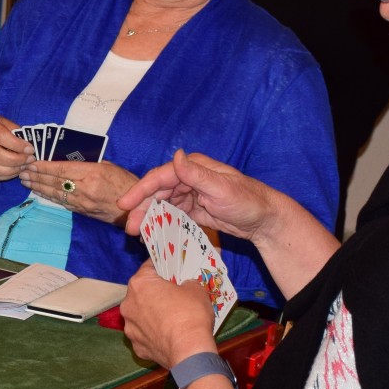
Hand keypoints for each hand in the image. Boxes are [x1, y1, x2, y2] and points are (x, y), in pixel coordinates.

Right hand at [0, 114, 34, 187]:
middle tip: (29, 160)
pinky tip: (14, 172)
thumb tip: (28, 144)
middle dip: (16, 160)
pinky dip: (4, 176)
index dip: (16, 145)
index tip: (30, 149)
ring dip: (11, 170)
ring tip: (23, 167)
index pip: (0, 135)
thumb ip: (14, 131)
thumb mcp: (3, 123)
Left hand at [20, 158, 138, 223]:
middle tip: (22, 170)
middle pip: (55, 181)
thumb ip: (88, 163)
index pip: (61, 169)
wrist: (137, 207)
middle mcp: (85, 188)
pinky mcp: (83, 211)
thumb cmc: (125, 182)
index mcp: (92, 173)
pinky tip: (39, 192)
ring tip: (25, 181)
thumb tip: (68, 160)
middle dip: (36, 176)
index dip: (43, 166)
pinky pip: (62, 202)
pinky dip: (49, 196)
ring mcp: (83, 202)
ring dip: (38, 187)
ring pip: (55, 193)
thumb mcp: (108, 166)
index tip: (31, 162)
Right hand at [116, 150, 277, 245]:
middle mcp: (190, 178)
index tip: (124, 204)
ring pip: (163, 204)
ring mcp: (191, 194)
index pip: (161, 177)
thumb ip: (196, 174)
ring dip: (149, 217)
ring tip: (137, 233)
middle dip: (141, 208)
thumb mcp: (221, 188)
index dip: (141, 190)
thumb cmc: (247, 201)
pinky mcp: (194, 209)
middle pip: (158, 192)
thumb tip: (175, 156)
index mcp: (194, 167)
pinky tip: (153, 233)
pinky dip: (162, 222)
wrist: (264, 220)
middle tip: (129, 227)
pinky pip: (173, 215)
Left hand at [120, 263, 217, 366]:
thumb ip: (187, 283)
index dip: (162, 267)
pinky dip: (154, 334)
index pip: (149, 267)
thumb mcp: (196, 289)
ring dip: (153, 314)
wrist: (189, 351)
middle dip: (156, 293)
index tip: (170, 270)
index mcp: (140, 284)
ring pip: (141, 315)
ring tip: (172, 318)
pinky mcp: (136, 346)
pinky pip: (145, 335)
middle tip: (174, 295)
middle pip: (142, 292)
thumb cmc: (190, 315)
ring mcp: (130, 327)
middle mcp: (128, 304)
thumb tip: (186, 286)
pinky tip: (168, 335)